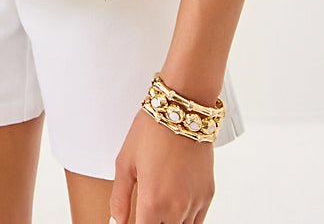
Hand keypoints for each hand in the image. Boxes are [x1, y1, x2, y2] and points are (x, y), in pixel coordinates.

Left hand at [109, 108, 215, 223]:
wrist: (182, 111)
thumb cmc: (152, 131)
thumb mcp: (125, 163)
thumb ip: (119, 199)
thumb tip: (116, 222)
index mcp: (153, 203)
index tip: (132, 220)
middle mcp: (177, 209)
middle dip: (152, 223)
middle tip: (144, 211)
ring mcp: (195, 203)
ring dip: (169, 223)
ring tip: (159, 207)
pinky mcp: (207, 195)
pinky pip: (197, 222)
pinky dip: (185, 220)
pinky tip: (174, 207)